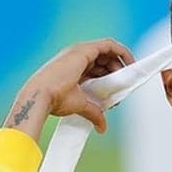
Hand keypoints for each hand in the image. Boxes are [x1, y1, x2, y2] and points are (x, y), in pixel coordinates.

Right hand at [4, 39, 135, 139]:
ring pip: (108, 53)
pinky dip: (122, 52)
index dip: (111, 75)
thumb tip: (101, 126)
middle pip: (104, 60)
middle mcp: (77, 56)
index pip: (98, 68)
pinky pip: (109, 45)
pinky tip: (130, 63)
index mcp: (74, 67)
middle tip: (126, 86)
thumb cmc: (54, 100)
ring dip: (121, 63)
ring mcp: (80, 51)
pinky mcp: (85, 50)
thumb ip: (93, 112)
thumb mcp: (79, 105)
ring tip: (130, 78)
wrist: (41, 96)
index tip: (120, 88)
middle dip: (117, 72)